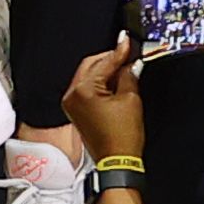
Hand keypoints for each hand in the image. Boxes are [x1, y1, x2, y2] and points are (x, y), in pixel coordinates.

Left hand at [62, 37, 149, 164]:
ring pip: (88, 76)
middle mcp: (72, 95)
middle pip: (91, 66)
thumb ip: (129, 76)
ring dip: (105, 71)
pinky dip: (100, 84)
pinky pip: (87, 89)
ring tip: (125, 68)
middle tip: (128, 54)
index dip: (118, 51)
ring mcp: (72, 104)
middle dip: (110, 60)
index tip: (126, 40)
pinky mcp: (76, 111)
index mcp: (83, 91)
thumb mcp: (131, 101)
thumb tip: (131, 63)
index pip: (103, 63)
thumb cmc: (123, 138)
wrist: (118, 163)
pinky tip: (115, 82)